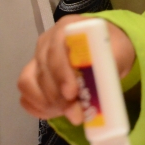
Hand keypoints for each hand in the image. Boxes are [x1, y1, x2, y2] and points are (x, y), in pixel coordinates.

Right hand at [17, 15, 134, 124]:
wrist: (106, 52)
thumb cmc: (112, 50)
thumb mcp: (118, 53)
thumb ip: (108, 68)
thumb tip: (100, 93)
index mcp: (67, 29)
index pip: (56, 50)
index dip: (61, 73)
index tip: (72, 94)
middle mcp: (46, 42)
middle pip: (42, 70)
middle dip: (58, 97)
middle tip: (76, 114)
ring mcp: (36, 59)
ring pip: (28, 83)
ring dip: (48, 103)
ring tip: (70, 113)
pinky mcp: (32, 76)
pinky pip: (26, 94)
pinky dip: (39, 107)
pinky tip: (57, 112)